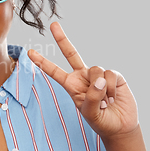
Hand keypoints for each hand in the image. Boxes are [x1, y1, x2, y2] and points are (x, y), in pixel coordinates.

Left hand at [27, 22, 138, 139]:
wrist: (120, 125)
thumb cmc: (100, 120)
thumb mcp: (90, 113)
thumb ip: (91, 97)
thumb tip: (99, 80)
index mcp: (71, 85)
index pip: (54, 71)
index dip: (42, 62)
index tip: (29, 52)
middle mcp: (83, 76)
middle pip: (71, 53)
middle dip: (61, 39)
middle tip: (53, 25)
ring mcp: (98, 75)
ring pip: (96, 70)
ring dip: (101, 89)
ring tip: (105, 103)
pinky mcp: (113, 75)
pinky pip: (110, 75)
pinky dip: (111, 88)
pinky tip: (113, 98)